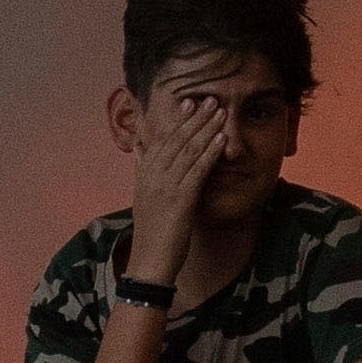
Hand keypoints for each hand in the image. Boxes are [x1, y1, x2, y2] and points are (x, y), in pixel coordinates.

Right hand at [123, 85, 230, 281]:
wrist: (149, 263)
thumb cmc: (151, 233)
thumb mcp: (143, 196)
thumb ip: (143, 170)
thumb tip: (139, 149)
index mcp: (144, 174)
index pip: (161, 139)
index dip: (177, 121)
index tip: (189, 103)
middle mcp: (152, 175)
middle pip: (176, 139)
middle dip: (195, 118)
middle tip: (210, 99)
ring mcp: (165, 186)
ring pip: (188, 150)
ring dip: (206, 129)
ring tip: (220, 112)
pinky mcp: (180, 199)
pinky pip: (198, 170)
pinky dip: (210, 152)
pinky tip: (222, 140)